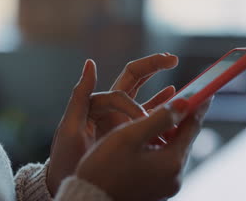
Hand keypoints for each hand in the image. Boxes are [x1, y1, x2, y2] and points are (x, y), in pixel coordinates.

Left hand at [47, 54, 177, 194]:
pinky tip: (172, 98)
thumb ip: (80, 96)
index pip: (121, 95)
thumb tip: (90, 63)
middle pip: (133, 80)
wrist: (75, 187)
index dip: (134, 107)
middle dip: (152, 66)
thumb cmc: (66, 159)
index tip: (142, 125)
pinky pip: (147, 116)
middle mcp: (108, 109)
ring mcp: (120, 121)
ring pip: (143, 97)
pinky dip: (160, 107)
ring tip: (178, 81)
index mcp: (95, 105)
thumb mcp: (70, 128)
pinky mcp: (128, 135)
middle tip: (172, 58)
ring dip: (160, 88)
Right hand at [76, 99, 211, 200]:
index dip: (197, 105)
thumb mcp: (130, 136)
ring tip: (151, 117)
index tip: (205, 89)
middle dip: (179, 118)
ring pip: (172, 149)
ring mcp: (166, 185)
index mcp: (171, 162)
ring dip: (166, 132)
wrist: (88, 199)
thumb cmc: (104, 167)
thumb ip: (160, 118)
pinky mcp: (156, 189)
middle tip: (176, 98)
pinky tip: (144, 139)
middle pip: (183, 138)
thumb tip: (184, 104)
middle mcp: (174, 177)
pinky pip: (163, 161)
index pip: (192, 126)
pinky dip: (158, 146)